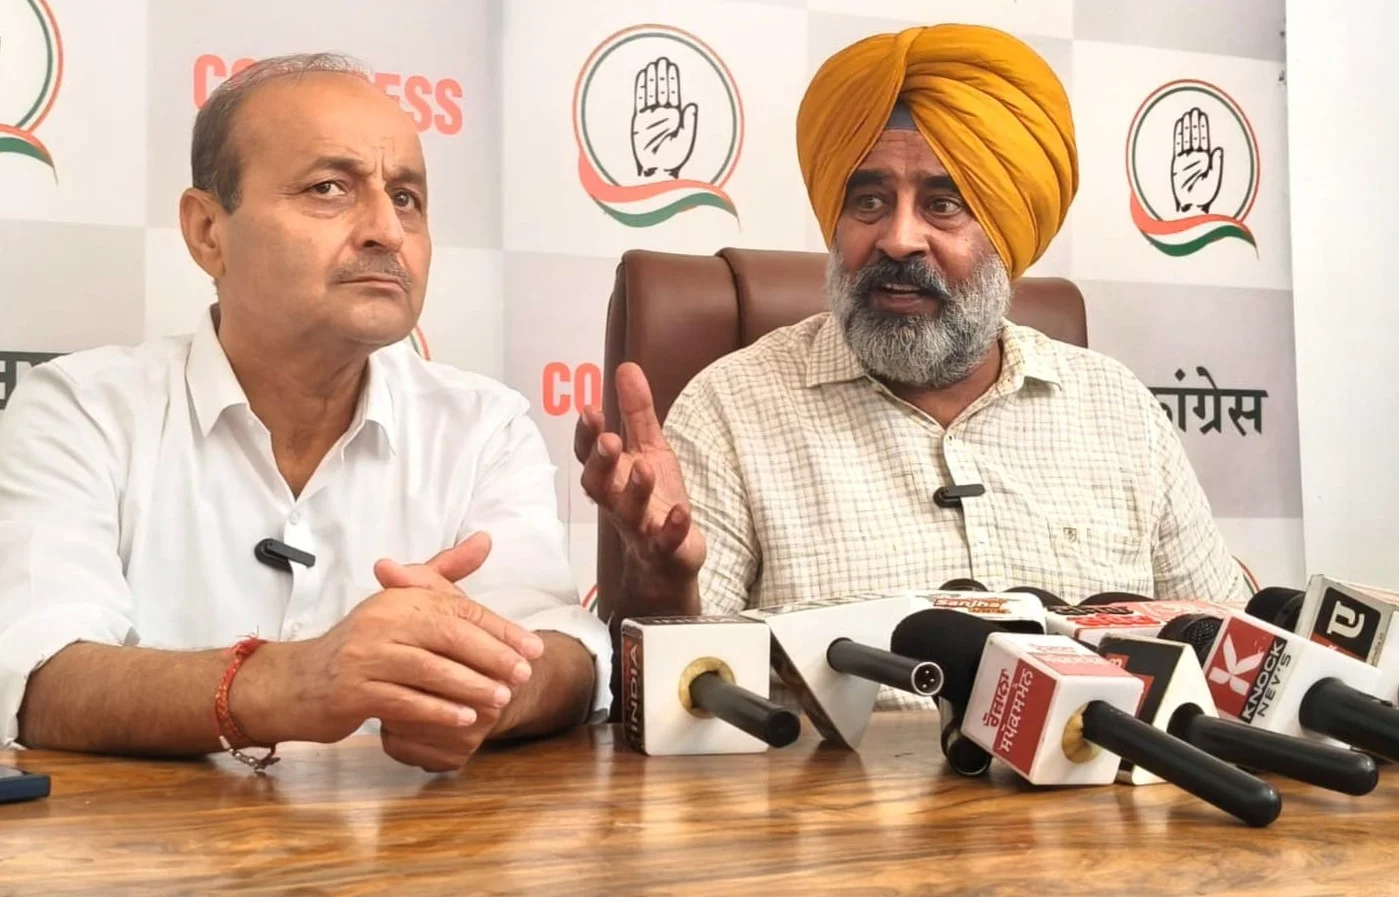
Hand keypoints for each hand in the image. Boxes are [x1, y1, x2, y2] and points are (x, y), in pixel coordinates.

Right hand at [259, 533, 543, 754]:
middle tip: (523, 676)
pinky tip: (464, 720)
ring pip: (429, 670)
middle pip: (449, 636)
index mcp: (399, 597)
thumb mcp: (399, 603)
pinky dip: (437, 711)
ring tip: (501, 700)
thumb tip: (486, 538)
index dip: (500, 629)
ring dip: (470, 687)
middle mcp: (381, 620)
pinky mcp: (351, 691)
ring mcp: (364, 655)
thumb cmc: (360, 645)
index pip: (459, 609)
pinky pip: (403, 701)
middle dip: (492, 657)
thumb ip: (443, 573)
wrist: (296, 683)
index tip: (534, 649)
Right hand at [574, 362, 705, 583]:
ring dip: (634, 490)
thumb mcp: (650, 449)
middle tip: (608, 440)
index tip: (590, 410)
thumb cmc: (653, 499)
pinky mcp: (664, 549)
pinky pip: (664, 541)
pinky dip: (672, 528)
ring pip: (628, 512)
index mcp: (611, 476)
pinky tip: (680, 513)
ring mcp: (639, 527)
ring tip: (644, 468)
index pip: (589, 455)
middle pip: (599, 484)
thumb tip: (627, 367)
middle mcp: (617, 502)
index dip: (586, 435)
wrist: (668, 558)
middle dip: (601, 461)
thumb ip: (637, 413)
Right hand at [631, 56, 697, 178]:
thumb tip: (692, 105)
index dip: (672, 80)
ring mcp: (650, 116)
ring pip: (650, 92)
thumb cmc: (673, 157)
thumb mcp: (686, 139)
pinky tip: (641, 77)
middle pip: (661, 89)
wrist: (657, 169)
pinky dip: (640, 89)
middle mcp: (662, 113)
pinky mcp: (639, 121)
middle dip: (662, 75)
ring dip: (651, 79)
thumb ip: (689, 122)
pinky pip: (639, 101)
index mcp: (675, 116)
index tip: (672, 66)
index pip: (673, 93)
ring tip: (652, 65)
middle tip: (662, 60)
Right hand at [1171, 107, 1223, 212]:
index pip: (1203, 138)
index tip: (1201, 116)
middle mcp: (1195, 157)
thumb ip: (1217, 164)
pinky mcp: (1176, 164)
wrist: (1191, 206)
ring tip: (1187, 115)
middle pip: (1194, 136)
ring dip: (1186, 127)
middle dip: (1194, 123)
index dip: (1202, 127)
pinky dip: (1178, 136)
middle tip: (1194, 110)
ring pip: (1186, 139)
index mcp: (1206, 159)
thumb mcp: (1215, 178)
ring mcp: (1185, 160)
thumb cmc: (1204, 195)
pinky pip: (1177, 147)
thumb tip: (1218, 149)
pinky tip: (1178, 126)